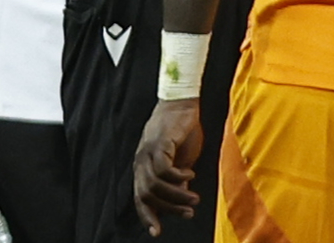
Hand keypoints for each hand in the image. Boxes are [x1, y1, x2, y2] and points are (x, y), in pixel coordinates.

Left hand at [132, 99, 202, 235]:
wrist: (183, 103)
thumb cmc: (182, 130)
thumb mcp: (182, 159)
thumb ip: (178, 178)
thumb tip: (180, 196)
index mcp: (143, 167)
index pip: (140, 198)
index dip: (147, 216)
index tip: (157, 232)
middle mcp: (141, 162)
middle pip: (147, 195)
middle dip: (168, 208)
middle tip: (189, 212)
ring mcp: (147, 153)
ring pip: (155, 185)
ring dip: (176, 196)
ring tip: (194, 198)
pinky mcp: (159, 144)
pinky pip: (164, 170)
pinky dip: (177, 176)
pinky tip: (190, 173)